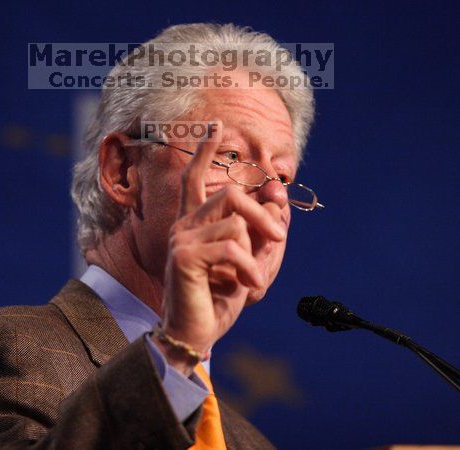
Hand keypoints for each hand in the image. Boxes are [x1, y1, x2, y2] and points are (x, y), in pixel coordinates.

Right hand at [154, 122, 286, 373]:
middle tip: (279, 239)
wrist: (197, 334)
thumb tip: (276, 195)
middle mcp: (184, 226)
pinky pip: (232, 247)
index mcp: (194, 224)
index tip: (214, 124)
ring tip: (253, 280)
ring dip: (255, 254)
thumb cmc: (220, 299)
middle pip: (231, 195)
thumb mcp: (249, 261)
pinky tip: (251, 288)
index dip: (204, 151)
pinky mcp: (183, 257)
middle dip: (263, 215)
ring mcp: (180, 239)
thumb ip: (260, 230)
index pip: (195, 179)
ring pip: (235, 222)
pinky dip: (249, 269)